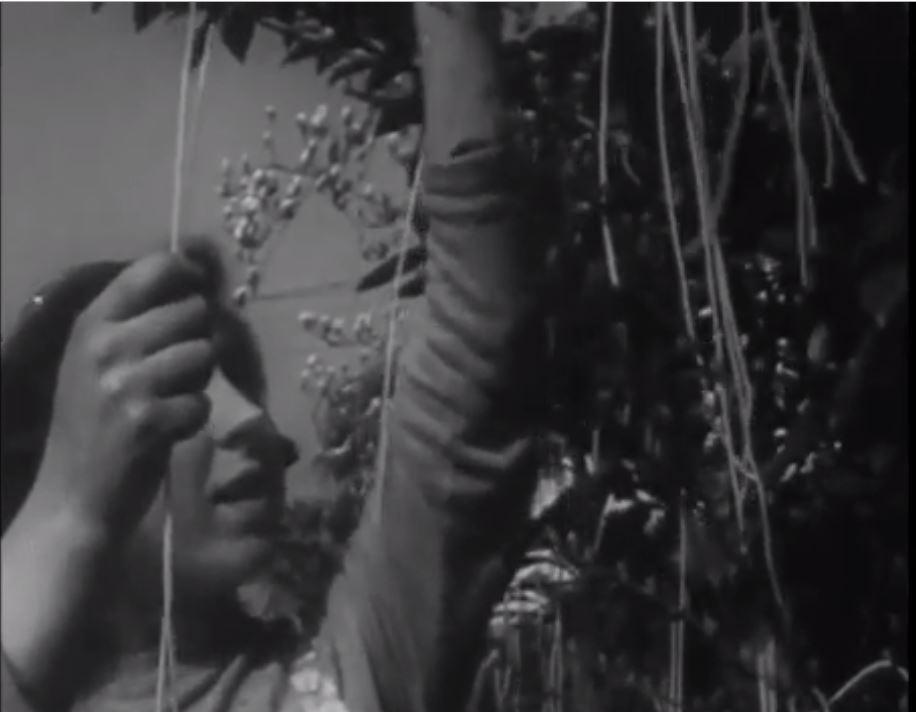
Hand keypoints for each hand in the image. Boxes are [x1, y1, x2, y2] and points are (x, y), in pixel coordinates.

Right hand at [33, 251, 217, 542]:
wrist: (73, 498)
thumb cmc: (94, 425)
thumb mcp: (98, 362)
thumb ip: (138, 321)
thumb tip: (196, 280)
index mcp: (92, 323)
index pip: (154, 269)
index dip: (189, 276)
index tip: (198, 291)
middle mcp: (105, 345)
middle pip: (193, 311)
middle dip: (200, 338)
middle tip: (179, 370)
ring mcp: (125, 384)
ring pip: (204, 353)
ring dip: (199, 380)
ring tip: (171, 400)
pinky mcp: (148, 422)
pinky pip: (202, 400)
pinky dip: (194, 418)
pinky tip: (169, 430)